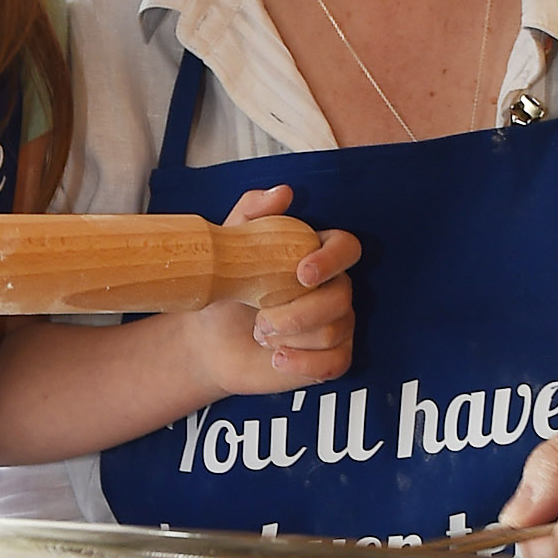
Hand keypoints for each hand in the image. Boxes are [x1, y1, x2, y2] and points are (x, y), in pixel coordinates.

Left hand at [187, 183, 357, 398]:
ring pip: (333, 332)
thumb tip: (283, 193)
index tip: (301, 272)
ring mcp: (337, 324)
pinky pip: (335, 363)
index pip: (347, 248)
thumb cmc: (227, 291)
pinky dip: (303, 363)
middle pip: (341, 298)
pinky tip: (277, 359)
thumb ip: (252, 213)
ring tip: (260, 336)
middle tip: (260, 320)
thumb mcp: (230, 247)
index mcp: (317, 256)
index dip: (332, 259)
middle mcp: (334, 288)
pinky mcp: (331, 358)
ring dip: (289, 337)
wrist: (210, 341)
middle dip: (297, 313)